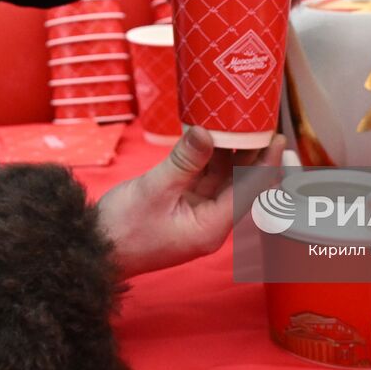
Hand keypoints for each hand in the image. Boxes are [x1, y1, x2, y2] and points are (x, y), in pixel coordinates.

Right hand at [96, 127, 285, 278]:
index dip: (266, 164)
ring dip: (229, 153)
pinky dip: (208, 158)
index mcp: (211, 228)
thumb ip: (184, 160)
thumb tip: (207, 131)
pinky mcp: (182, 206)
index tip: (277, 137)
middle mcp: (210, 222)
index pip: (249, 192)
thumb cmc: (122, 229)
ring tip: (237, 120)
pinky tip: (211, 135)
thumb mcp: (154, 189)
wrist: (93, 249)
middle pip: (240, 184)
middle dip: (251, 154)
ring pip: (222, 179)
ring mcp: (196, 215)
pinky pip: (204, 179)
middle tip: (258, 120)